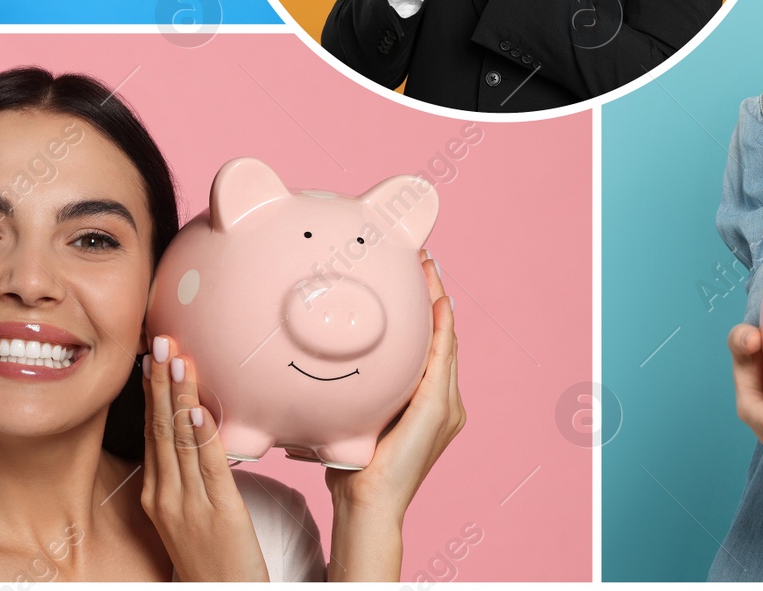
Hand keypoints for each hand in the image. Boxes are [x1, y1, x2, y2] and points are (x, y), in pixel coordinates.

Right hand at [140, 334, 268, 581]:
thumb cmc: (208, 556)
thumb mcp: (186, 512)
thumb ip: (185, 473)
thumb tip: (191, 428)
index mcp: (156, 495)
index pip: (151, 433)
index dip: (152, 393)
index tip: (152, 357)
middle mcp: (167, 497)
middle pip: (160, 430)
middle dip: (159, 383)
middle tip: (159, 341)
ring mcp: (191, 505)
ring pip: (181, 440)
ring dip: (178, 395)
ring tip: (177, 358)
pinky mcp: (220, 512)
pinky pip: (209, 466)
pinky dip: (202, 435)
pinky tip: (196, 408)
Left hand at [329, 253, 465, 518]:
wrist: (367, 505)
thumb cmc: (354, 469)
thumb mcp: (355, 415)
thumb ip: (353, 388)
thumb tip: (317, 356)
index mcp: (426, 402)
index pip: (428, 345)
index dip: (424, 308)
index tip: (413, 274)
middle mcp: (444, 401)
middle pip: (441, 336)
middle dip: (433, 295)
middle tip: (423, 258)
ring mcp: (446, 406)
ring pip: (446, 341)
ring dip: (438, 301)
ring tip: (429, 268)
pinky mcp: (439, 409)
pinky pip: (443, 359)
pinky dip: (442, 329)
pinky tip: (439, 304)